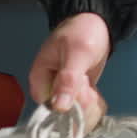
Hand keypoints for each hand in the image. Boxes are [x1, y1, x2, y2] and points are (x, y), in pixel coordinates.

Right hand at [28, 12, 110, 131]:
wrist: (97, 23)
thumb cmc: (82, 32)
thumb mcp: (77, 54)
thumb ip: (68, 80)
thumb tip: (58, 107)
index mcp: (39, 78)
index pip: (47, 108)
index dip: (65, 108)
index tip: (79, 93)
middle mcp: (48, 88)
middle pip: (62, 113)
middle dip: (79, 104)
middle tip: (86, 85)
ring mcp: (62, 92)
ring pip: (74, 113)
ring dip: (87, 103)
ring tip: (90, 84)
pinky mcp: (75, 94)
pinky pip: (83, 109)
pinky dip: (92, 103)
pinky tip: (94, 91)